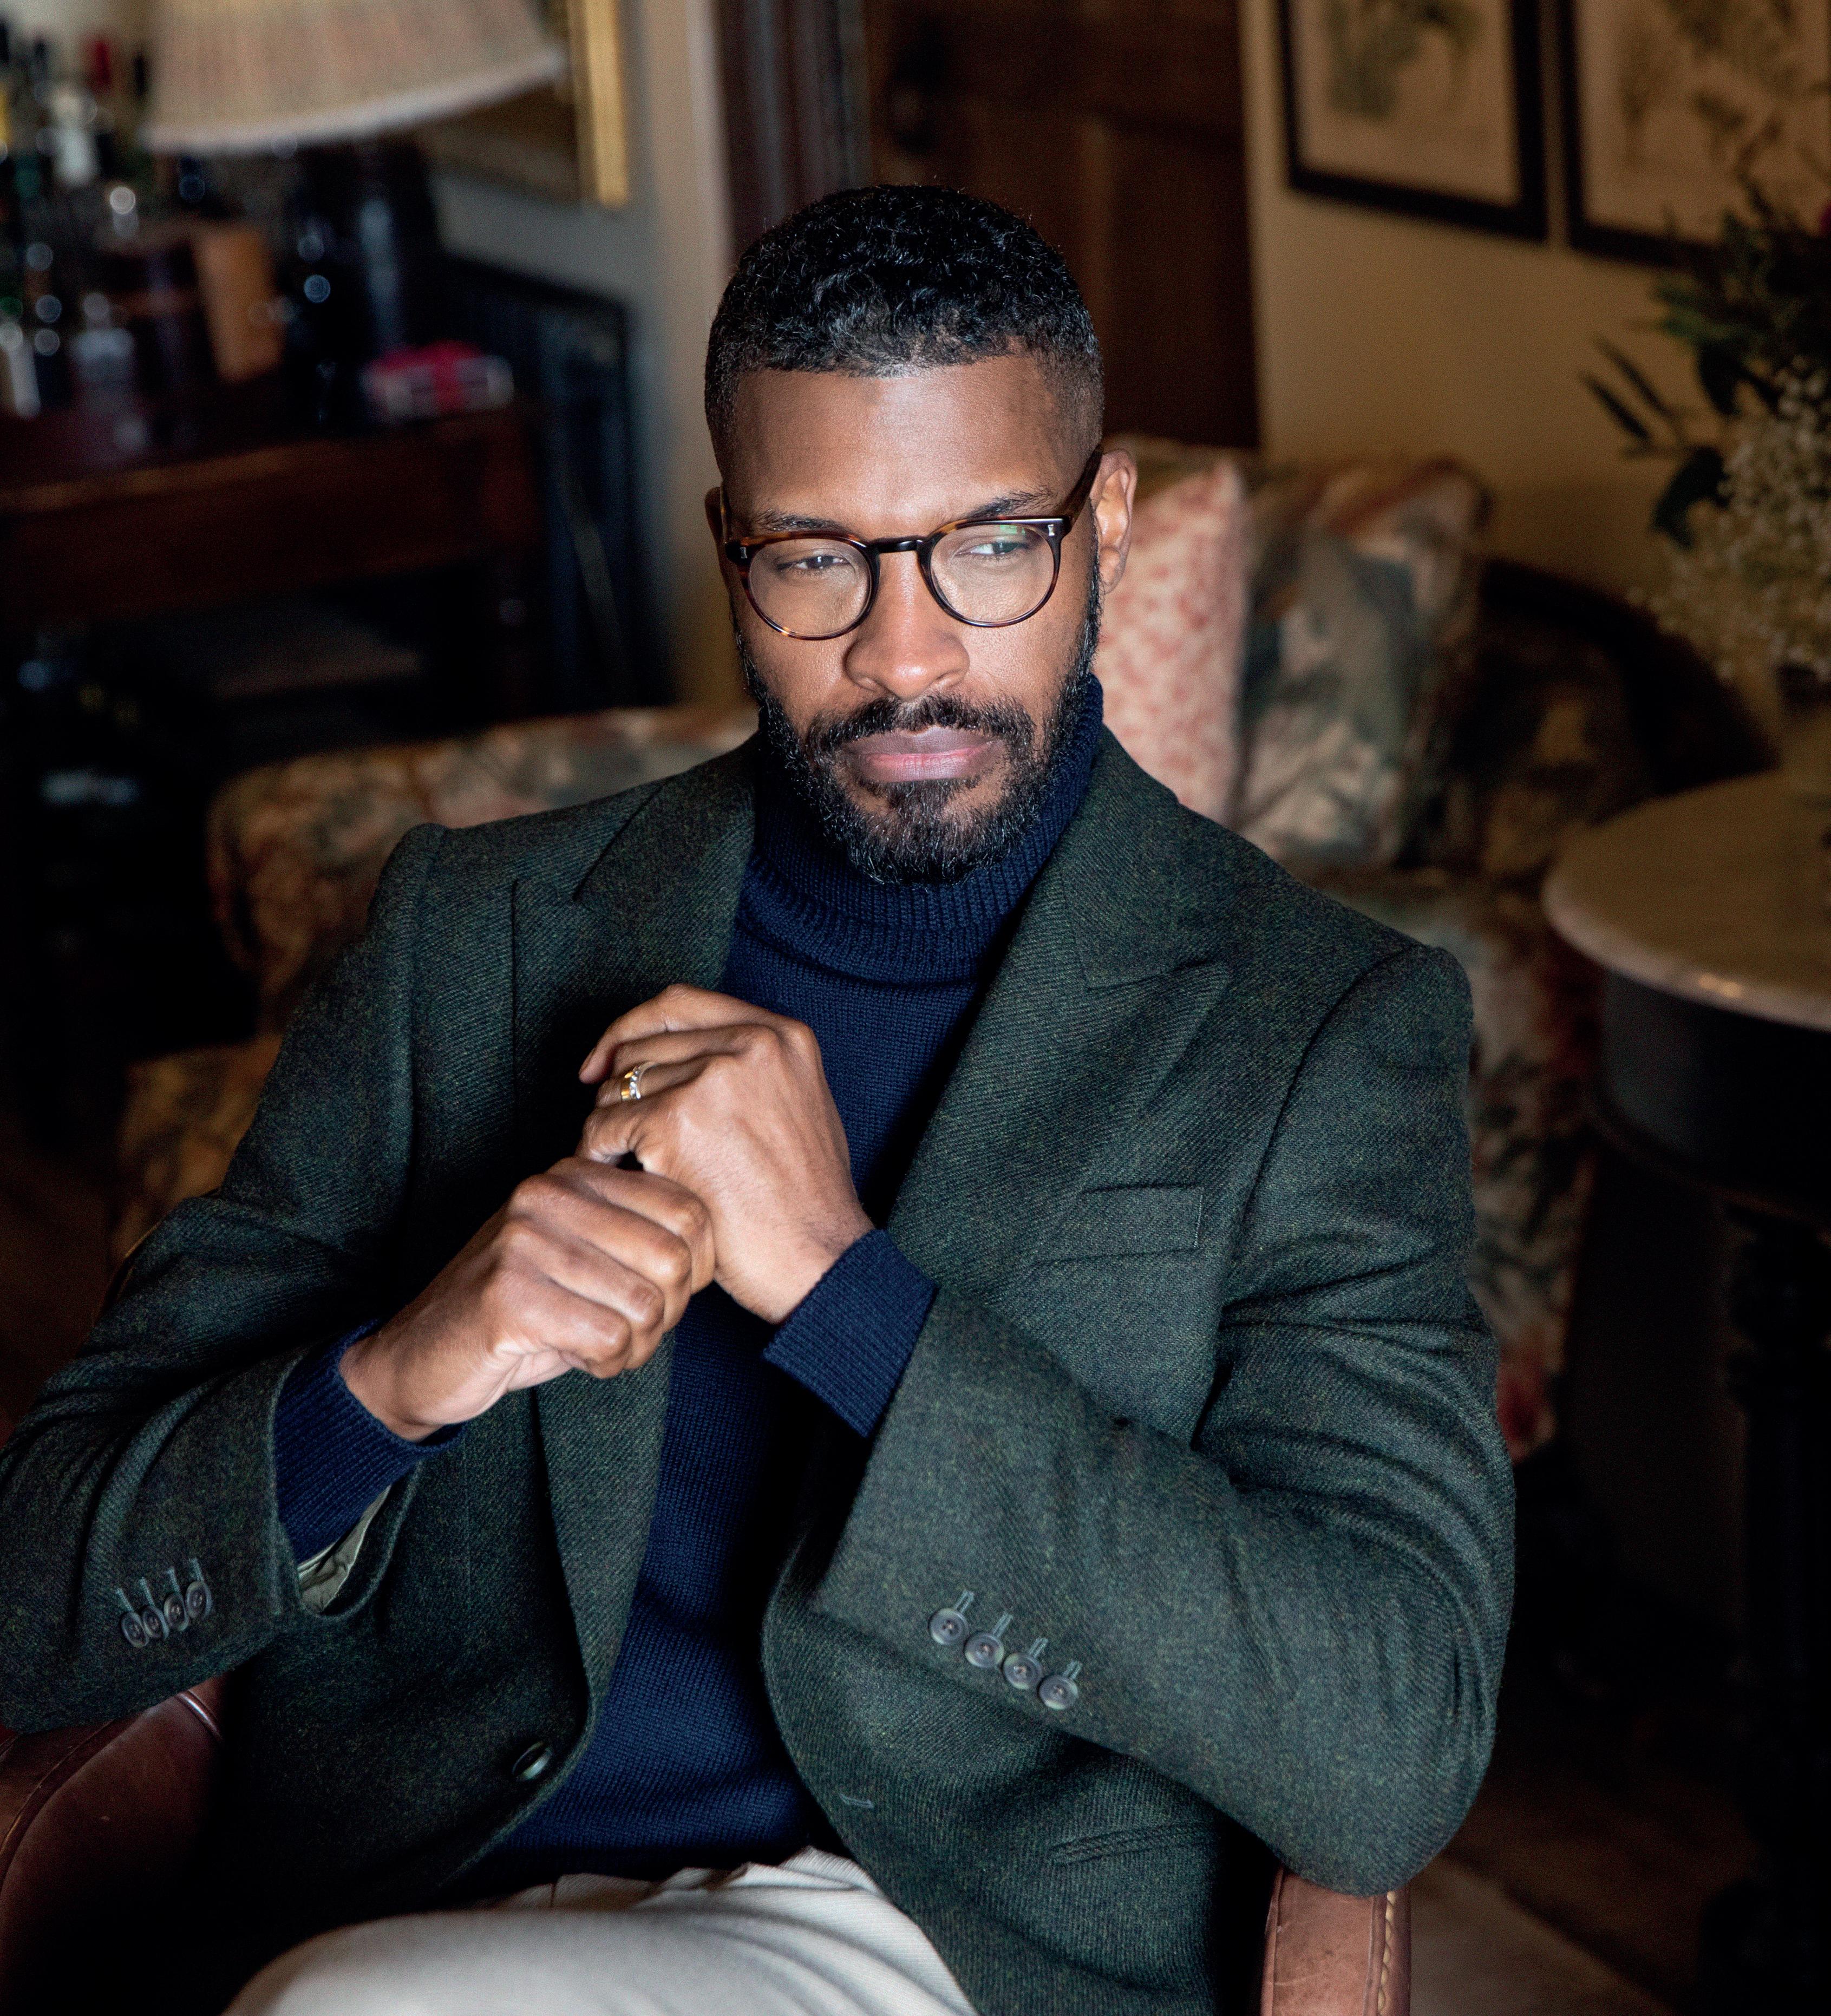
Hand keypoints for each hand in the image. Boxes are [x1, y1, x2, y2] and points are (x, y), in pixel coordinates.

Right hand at [341, 1158, 713, 1439]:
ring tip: (604, 1348)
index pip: (688, 1209)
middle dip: (669, 1311)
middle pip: (673, 1258)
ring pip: (644, 1303)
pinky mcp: (508, 1297)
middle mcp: (548, 1195)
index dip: (698, 1267)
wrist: (419, 1352)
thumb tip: (709, 1253)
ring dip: (637, 1344)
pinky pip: (608, 1338)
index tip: (668, 1295)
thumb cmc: (519, 1307)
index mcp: (574, 1176)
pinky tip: (580, 1358)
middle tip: (634, 1331)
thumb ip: (635, 1237)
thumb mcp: (579, 1254)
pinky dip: (608, 1363)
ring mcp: (524, 1242)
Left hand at [578, 985, 872, 1324]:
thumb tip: (683, 1060)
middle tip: (613, 1128)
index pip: (680, 1004)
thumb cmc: (807, 1202)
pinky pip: (607, 1126)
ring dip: (609, 1125)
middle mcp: (751, 1044)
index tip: (605, 1061)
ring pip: (619, 1086)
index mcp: (782, 1035)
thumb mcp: (799, 1106)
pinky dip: (598, 1153)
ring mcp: (715, 1079)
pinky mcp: (678, 1121)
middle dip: (616, 1088)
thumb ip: (752, 1070)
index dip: (630, 1028)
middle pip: (642, 1045)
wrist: (818, 1259)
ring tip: (619, 1161)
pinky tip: (612, 1178)